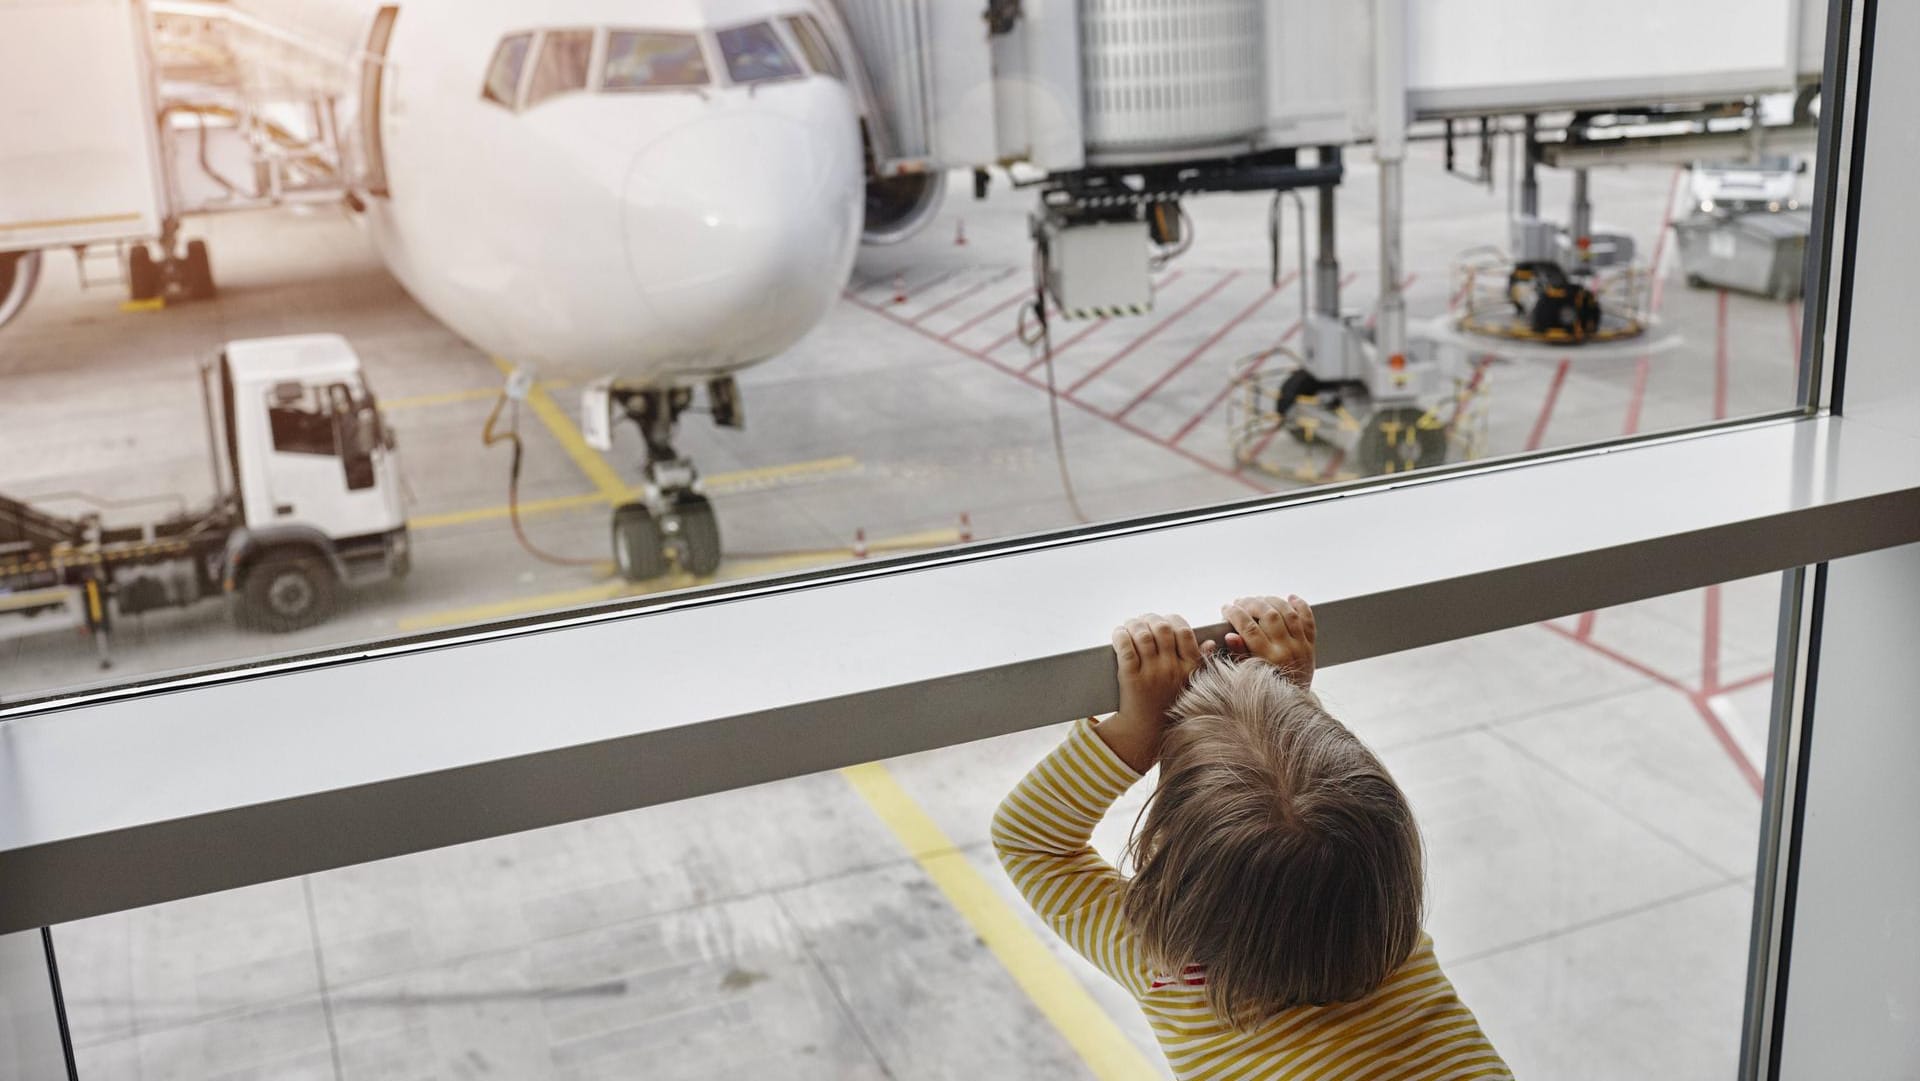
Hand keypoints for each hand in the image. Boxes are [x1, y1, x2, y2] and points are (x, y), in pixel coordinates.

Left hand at [1099, 613, 1204, 772]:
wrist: (1145, 729)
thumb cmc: (1168, 703)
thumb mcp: (1190, 684)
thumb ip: (1200, 662)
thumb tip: (1211, 643)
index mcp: (1188, 668)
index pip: (1184, 632)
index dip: (1173, 619)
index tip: (1165, 620)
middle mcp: (1171, 669)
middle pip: (1162, 629)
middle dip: (1151, 618)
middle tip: (1143, 620)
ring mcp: (1151, 673)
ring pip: (1143, 635)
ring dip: (1134, 624)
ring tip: (1130, 624)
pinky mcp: (1130, 677)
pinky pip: (1125, 647)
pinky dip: (1121, 635)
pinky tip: (1119, 633)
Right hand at [1221, 595, 1315, 685]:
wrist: (1292, 707)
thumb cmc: (1266, 691)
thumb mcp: (1247, 676)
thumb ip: (1239, 655)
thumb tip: (1230, 636)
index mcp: (1269, 659)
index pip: (1249, 629)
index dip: (1235, 614)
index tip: (1226, 608)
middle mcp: (1287, 650)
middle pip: (1269, 615)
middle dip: (1251, 603)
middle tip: (1240, 601)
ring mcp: (1301, 646)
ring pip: (1288, 613)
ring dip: (1272, 601)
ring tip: (1258, 599)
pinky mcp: (1311, 645)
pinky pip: (1308, 620)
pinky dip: (1300, 606)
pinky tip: (1290, 598)